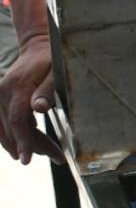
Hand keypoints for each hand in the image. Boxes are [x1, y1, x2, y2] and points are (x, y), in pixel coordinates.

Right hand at [0, 33, 60, 163]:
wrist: (37, 47)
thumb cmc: (52, 59)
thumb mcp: (57, 72)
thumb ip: (48, 90)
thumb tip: (39, 108)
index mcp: (18, 86)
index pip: (18, 119)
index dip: (24, 141)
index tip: (27, 159)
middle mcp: (3, 92)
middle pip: (13, 128)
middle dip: (33, 146)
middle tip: (58, 157)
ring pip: (6, 129)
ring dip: (25, 144)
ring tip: (50, 152)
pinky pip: (2, 124)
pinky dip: (15, 136)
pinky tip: (30, 144)